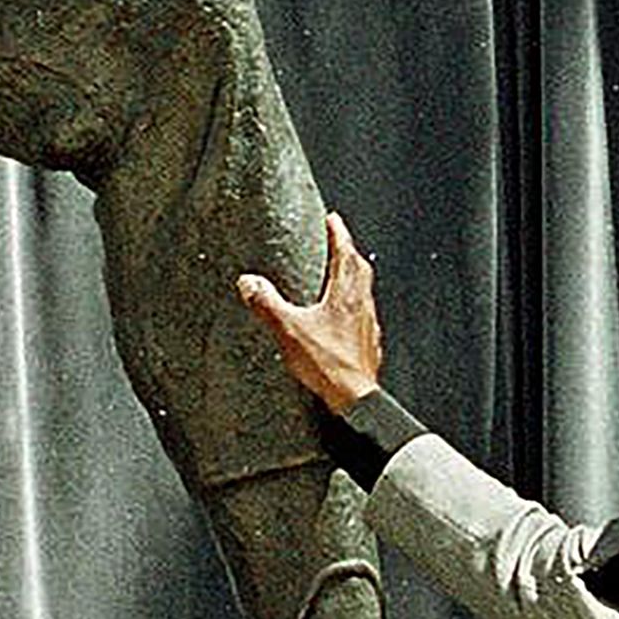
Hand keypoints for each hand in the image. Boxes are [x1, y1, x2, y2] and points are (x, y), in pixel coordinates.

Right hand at [239, 210, 384, 412]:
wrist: (356, 399)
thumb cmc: (329, 365)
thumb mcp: (289, 331)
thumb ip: (267, 304)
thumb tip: (249, 283)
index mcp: (345, 295)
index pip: (345, 253)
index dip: (338, 234)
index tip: (333, 219)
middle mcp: (361, 305)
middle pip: (359, 268)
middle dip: (348, 251)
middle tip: (338, 240)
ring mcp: (368, 324)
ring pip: (364, 290)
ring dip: (354, 276)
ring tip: (340, 274)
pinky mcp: (369, 342)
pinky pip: (364, 314)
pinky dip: (355, 304)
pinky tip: (344, 316)